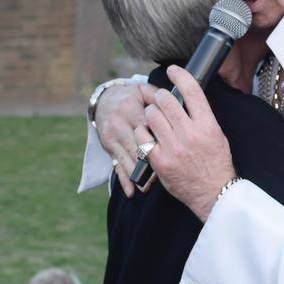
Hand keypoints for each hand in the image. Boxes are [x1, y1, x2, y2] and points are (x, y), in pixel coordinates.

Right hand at [93, 82, 165, 197]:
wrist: (104, 101)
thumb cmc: (131, 97)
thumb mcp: (142, 91)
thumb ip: (159, 96)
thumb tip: (178, 103)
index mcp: (129, 109)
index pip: (145, 126)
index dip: (158, 137)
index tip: (172, 146)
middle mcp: (119, 125)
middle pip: (136, 145)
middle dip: (150, 159)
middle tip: (166, 170)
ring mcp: (112, 138)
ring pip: (127, 159)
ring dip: (139, 173)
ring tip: (152, 183)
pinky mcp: (108, 149)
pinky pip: (116, 167)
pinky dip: (124, 181)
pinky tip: (133, 191)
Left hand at [135, 66, 235, 221]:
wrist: (213, 193)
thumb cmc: (216, 164)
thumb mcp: (217, 136)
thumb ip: (202, 117)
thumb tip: (187, 98)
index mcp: (207, 125)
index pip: (192, 91)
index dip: (180, 75)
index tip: (173, 70)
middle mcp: (189, 133)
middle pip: (166, 100)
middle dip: (160, 97)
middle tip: (161, 101)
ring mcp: (173, 147)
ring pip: (151, 115)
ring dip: (151, 113)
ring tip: (154, 118)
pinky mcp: (159, 160)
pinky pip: (142, 137)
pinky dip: (143, 133)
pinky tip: (148, 136)